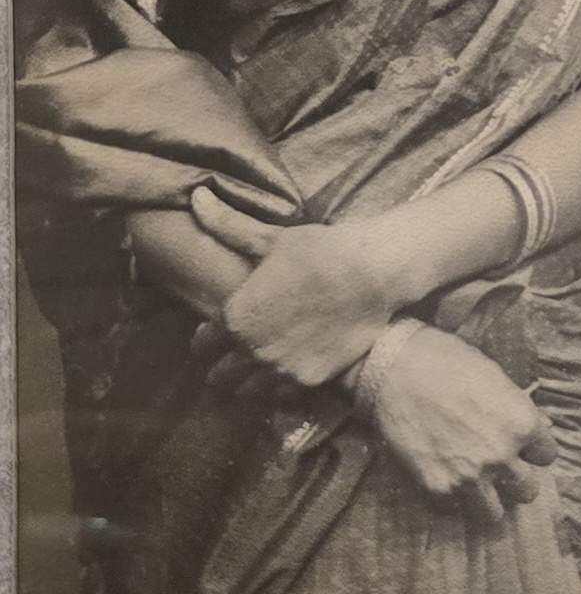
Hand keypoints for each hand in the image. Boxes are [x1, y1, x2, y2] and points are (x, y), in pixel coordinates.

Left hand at [191, 186, 394, 386]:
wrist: (371, 274)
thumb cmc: (319, 251)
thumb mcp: (271, 237)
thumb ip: (227, 225)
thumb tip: (196, 196)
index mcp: (236, 318)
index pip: (202, 345)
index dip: (206, 339)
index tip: (215, 334)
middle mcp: (251, 351)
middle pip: (219, 377)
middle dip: (222, 366)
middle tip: (236, 353)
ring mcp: (280, 370)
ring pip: (246, 394)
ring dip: (248, 382)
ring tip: (259, 367)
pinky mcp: (308, 382)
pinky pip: (280, 397)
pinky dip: (278, 389)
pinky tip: (288, 370)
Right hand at [367, 323, 558, 526]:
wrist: (396, 369)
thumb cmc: (447, 360)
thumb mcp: (494, 375)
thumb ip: (518, 408)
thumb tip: (540, 425)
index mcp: (521, 424)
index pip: (547, 455)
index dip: (534, 449)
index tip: (522, 447)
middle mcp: (502, 456)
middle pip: (527, 491)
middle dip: (516, 480)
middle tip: (501, 469)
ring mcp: (469, 477)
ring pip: (494, 514)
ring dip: (488, 499)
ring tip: (475, 484)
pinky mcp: (437, 488)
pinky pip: (454, 509)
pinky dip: (452, 498)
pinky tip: (445, 476)